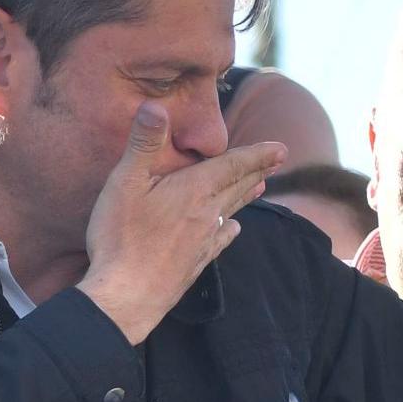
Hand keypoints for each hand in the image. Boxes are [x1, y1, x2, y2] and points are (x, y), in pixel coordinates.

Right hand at [79, 105, 284, 343]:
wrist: (127, 295)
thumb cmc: (122, 237)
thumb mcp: (125, 183)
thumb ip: (143, 144)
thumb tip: (156, 106)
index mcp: (194, 190)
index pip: (233, 165)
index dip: (257, 154)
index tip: (280, 147)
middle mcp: (207, 213)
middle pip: (238, 186)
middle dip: (258, 169)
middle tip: (279, 157)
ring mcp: (204, 241)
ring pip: (232, 211)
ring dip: (247, 195)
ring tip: (261, 186)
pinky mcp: (196, 263)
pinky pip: (222, 239)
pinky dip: (231, 228)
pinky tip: (232, 230)